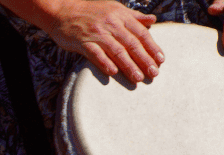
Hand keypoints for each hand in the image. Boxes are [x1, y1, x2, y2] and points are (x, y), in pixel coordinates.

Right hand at [48, 0, 163, 82]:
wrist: (63, 11)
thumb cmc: (90, 12)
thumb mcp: (114, 9)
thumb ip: (133, 17)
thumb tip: (152, 21)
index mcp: (121, 16)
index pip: (141, 33)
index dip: (152, 47)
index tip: (161, 60)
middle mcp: (111, 24)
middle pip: (132, 44)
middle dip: (144, 59)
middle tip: (154, 74)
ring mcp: (97, 33)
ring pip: (116, 51)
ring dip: (128, 65)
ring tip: (138, 78)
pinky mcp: (82, 42)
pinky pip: (95, 54)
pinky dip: (104, 62)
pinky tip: (113, 72)